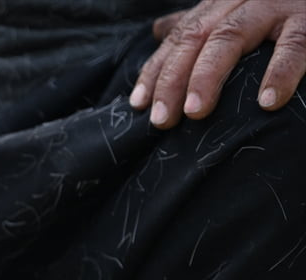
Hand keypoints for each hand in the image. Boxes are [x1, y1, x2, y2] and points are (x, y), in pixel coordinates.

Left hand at [129, 0, 305, 128]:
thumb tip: (160, 31)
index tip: (138, 105)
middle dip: (173, 79)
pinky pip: (294, 45)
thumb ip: (200, 23)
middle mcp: (243, 0)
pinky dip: (280, 72)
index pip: (180, 37)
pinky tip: (266, 102)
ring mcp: (276, 6)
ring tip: (196, 112)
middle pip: (196, 37)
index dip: (155, 70)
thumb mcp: (236, 11)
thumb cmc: (280, 9)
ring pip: (231, 35)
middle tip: (162, 119)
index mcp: (222, 4)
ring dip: (208, 75)